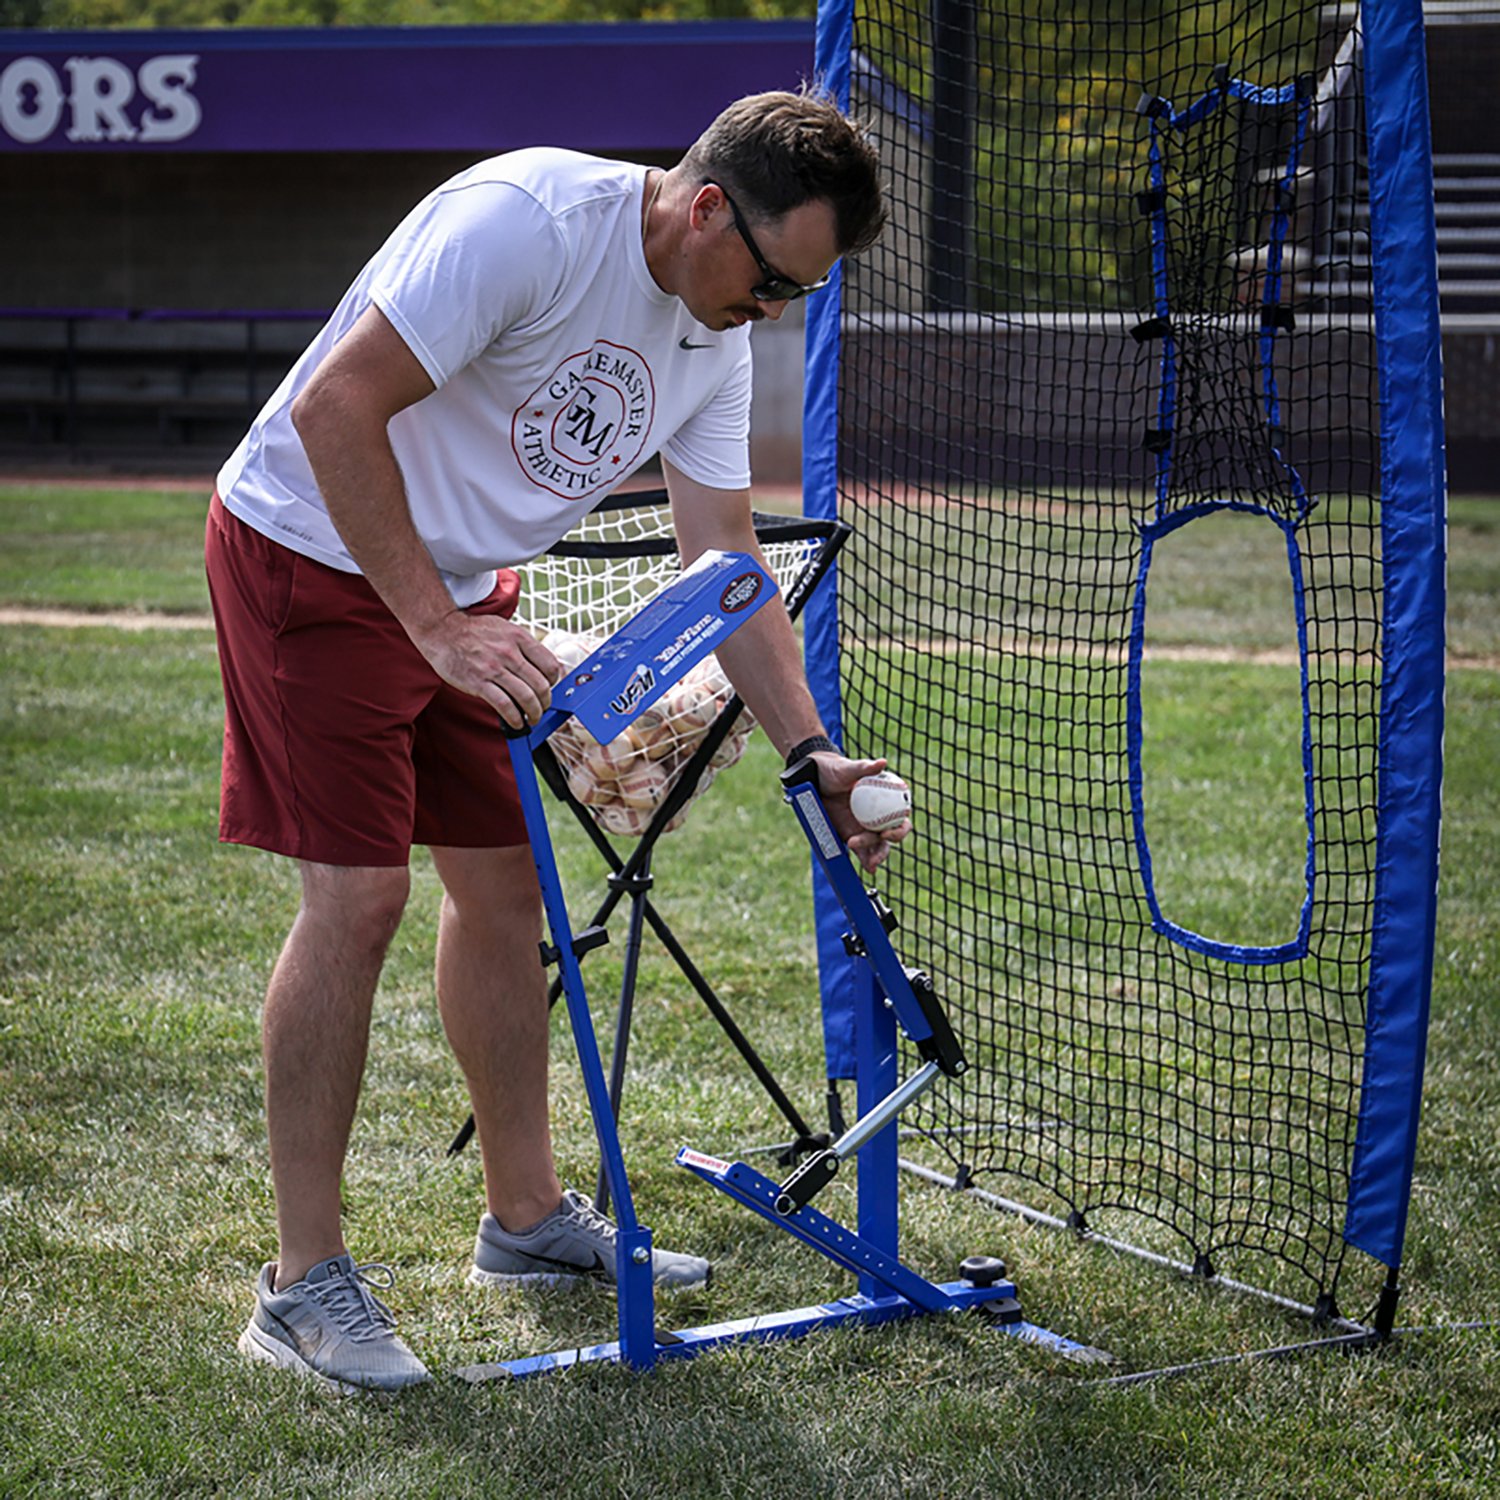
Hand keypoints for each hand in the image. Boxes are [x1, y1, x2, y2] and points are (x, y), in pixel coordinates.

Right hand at [413, 611, 560, 729]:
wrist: (443, 631)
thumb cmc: (474, 631)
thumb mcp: (504, 628)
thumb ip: (522, 646)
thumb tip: (540, 667)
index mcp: (519, 638)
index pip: (550, 665)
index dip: (554, 681)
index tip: (550, 688)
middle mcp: (509, 653)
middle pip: (541, 685)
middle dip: (546, 702)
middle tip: (543, 708)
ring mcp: (494, 668)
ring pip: (526, 697)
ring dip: (534, 713)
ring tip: (532, 718)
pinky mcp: (479, 683)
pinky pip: (505, 706)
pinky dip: (515, 718)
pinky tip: (516, 722)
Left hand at [808, 752, 911, 873]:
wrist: (814, 778)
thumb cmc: (835, 770)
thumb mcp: (848, 768)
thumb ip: (865, 767)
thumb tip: (882, 763)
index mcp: (886, 800)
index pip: (901, 817)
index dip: (899, 828)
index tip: (885, 832)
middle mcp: (879, 816)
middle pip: (890, 836)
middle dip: (886, 846)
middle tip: (871, 849)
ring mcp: (865, 827)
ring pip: (877, 846)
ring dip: (875, 857)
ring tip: (870, 864)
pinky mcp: (851, 835)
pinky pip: (861, 850)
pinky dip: (865, 860)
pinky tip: (868, 869)